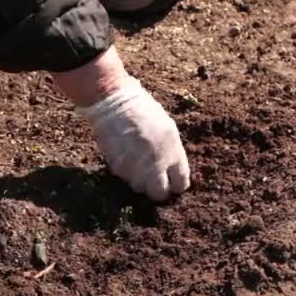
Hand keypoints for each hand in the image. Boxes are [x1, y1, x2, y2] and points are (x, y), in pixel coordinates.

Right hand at [77, 76, 189, 200]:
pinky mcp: (118, 166)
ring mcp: (136, 167)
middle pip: (159, 193)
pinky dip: (125, 171)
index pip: (180, 184)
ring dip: (139, 180)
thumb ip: (171, 152)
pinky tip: (124, 155)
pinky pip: (124, 177)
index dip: (176, 184)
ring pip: (139, 187)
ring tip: (136, 162)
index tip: (171, 181)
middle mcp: (156, 163)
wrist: (115, 102)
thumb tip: (171, 172)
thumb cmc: (143, 111)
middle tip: (153, 181)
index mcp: (173, 152)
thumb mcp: (167, 128)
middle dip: (157, 190)